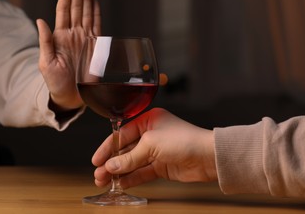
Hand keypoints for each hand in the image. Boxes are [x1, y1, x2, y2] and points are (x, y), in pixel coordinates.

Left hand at [37, 0, 100, 110]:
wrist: (69, 97)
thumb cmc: (55, 83)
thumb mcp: (46, 63)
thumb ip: (45, 41)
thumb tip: (40, 21)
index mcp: (60, 37)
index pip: (63, 11)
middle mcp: (73, 35)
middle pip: (75, 8)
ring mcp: (84, 40)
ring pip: (86, 14)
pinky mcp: (95, 47)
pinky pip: (97, 27)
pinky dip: (96, 14)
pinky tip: (94, 2)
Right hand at [92, 108, 217, 188]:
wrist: (207, 156)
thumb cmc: (184, 140)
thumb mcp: (151, 144)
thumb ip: (130, 157)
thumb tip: (111, 166)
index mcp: (148, 120)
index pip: (122, 134)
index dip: (108, 147)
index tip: (97, 159)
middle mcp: (151, 135)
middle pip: (125, 150)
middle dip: (111, 162)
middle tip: (98, 174)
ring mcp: (156, 152)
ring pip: (132, 162)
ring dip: (119, 172)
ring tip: (104, 181)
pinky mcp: (162, 166)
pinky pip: (142, 172)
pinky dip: (131, 178)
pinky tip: (120, 183)